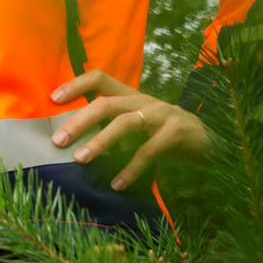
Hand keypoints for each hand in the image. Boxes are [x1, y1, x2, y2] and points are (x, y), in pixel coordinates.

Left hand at [51, 69, 209, 190]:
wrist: (208, 141)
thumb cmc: (162, 132)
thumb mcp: (137, 122)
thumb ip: (111, 124)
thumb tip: (71, 138)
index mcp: (130, 95)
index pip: (99, 78)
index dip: (75, 84)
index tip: (53, 99)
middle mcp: (143, 101)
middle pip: (106, 104)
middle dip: (79, 122)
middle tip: (58, 141)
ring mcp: (161, 115)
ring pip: (125, 124)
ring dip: (100, 142)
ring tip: (80, 159)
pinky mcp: (176, 133)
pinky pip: (149, 151)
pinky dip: (131, 169)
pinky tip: (117, 184)